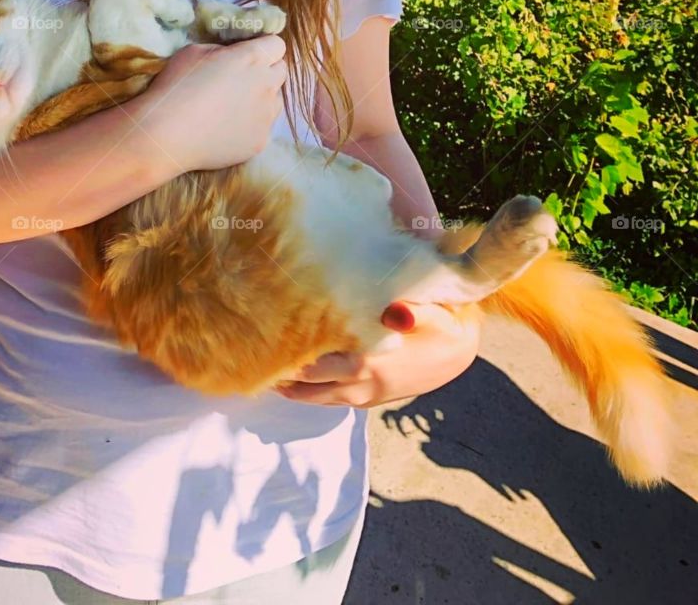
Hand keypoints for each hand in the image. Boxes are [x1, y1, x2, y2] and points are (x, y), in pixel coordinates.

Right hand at [136, 34, 287, 173]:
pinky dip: (252, 124)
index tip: (248, 53)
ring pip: (276, 100)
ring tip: (235, 105)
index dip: (263, 46)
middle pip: (282, 70)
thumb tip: (232, 55)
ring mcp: (266, 116)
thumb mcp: (195, 51)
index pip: (277, 44)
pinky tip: (228, 127)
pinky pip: (264, 126)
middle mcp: (267, 85)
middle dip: (267, 70)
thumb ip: (223, 50)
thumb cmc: (176, 86)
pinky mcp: (261, 141)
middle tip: (242, 77)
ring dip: (262, 97)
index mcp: (252, 58)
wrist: (166, 135)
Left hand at [274, 303, 479, 407]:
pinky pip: (331, 400)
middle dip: (279, 372)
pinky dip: (310, 392)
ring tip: (264, 373)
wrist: (461, 348)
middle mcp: (359, 381)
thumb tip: (395, 313)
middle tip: (249, 358)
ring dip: (290, 387)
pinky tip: (295, 379)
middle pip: (305, 382)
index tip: (258, 339)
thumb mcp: (426, 309)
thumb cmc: (439, 318)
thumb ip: (406, 309)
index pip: (310, 360)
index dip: (283, 352)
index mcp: (365, 358)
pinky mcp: (371, 400)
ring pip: (315, 397)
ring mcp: (364, 394)